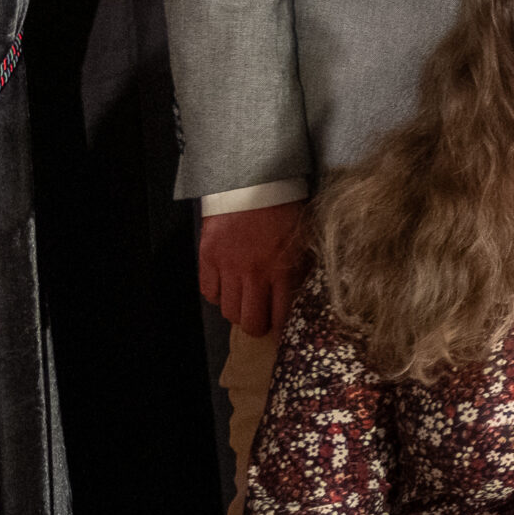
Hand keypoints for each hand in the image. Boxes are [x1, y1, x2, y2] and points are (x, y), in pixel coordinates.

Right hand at [198, 202, 308, 338]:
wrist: (254, 180)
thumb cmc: (286, 206)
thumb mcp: (305, 237)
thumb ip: (303, 268)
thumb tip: (305, 295)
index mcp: (283, 269)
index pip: (281, 316)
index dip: (281, 331)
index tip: (282, 334)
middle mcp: (254, 273)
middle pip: (251, 322)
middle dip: (258, 326)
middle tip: (262, 320)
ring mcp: (229, 267)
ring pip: (228, 312)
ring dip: (238, 312)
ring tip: (245, 303)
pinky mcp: (208, 257)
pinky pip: (209, 293)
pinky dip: (218, 295)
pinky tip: (228, 287)